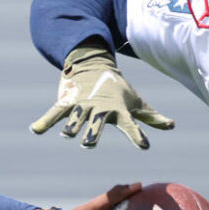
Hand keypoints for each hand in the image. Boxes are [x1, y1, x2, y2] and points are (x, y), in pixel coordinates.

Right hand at [29, 44, 173, 148]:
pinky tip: (36, 130)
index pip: (130, 124)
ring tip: (67, 134)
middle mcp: (100, 107)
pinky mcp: (68, 100)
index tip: (144, 145)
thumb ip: (151, 117)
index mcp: (118, 109)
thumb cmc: (118, 89)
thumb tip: (172, 125)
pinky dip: (45, 120)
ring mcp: (83, 103)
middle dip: (92, 132)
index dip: (137, 135)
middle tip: (88, 144)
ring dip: (71, 125)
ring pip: (75, 116)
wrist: (93, 64)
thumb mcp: (136, 101)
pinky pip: (55, 112)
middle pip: (97, 122)